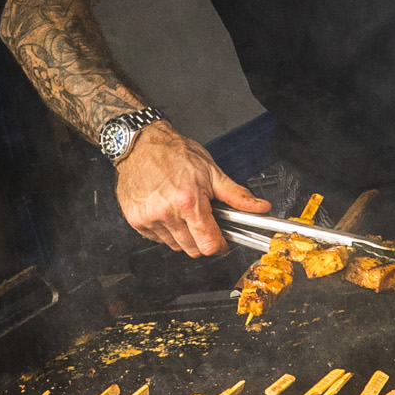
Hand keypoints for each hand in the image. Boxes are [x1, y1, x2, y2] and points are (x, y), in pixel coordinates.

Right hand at [114, 123, 262, 259]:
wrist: (142, 143)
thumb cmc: (175, 154)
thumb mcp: (211, 171)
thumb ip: (236, 195)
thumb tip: (259, 207)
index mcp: (188, 202)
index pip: (209, 245)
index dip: (219, 244)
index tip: (220, 238)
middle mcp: (166, 213)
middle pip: (192, 250)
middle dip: (201, 239)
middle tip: (201, 218)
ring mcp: (148, 218)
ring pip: (174, 246)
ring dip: (182, 235)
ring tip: (181, 211)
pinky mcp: (135, 220)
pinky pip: (157, 239)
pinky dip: (164, 230)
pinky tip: (165, 211)